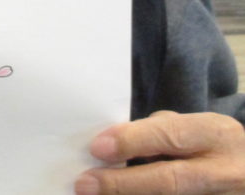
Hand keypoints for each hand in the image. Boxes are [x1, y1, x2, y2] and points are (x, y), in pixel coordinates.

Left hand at [75, 111, 244, 193]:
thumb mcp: (196, 127)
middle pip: (170, 181)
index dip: (131, 142)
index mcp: (217, 136)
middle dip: (122, 184)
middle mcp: (226, 172)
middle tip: (85, 183)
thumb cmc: (212, 145)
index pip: (170, 136)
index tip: (97, 148)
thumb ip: (159, 131)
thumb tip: (112, 142)